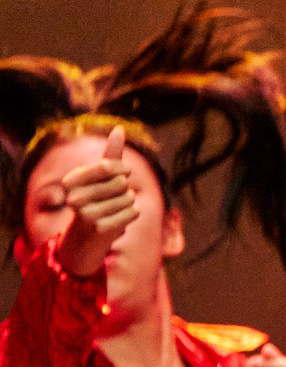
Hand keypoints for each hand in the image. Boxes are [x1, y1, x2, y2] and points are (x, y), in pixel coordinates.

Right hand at [58, 126, 137, 274]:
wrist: (87, 238)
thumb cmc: (97, 200)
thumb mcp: (102, 177)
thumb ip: (111, 154)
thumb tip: (119, 128)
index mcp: (71, 180)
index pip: (109, 165)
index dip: (123, 169)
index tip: (124, 173)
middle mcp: (73, 196)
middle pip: (121, 182)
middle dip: (125, 189)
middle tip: (112, 199)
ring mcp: (85, 214)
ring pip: (129, 198)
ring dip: (129, 203)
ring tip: (114, 210)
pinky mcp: (100, 228)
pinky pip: (133, 213)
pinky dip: (132, 215)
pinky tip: (119, 220)